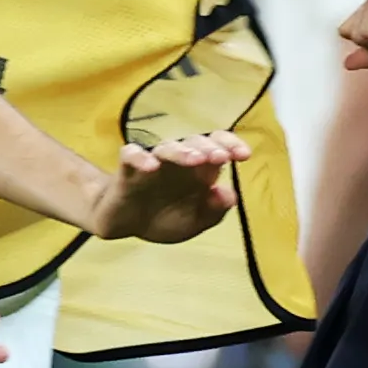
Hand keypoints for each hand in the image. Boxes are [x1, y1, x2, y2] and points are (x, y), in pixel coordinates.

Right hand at [97, 130, 247, 242]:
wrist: (124, 223)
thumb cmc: (163, 217)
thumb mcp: (193, 222)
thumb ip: (214, 211)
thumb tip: (231, 195)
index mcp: (199, 172)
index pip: (217, 147)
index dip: (231, 145)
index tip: (244, 155)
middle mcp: (178, 162)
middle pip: (195, 143)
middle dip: (210, 148)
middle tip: (221, 157)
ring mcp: (153, 163)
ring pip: (167, 147)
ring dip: (182, 151)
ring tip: (195, 160)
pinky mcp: (127, 169)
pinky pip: (131, 155)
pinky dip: (140, 158)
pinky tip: (151, 167)